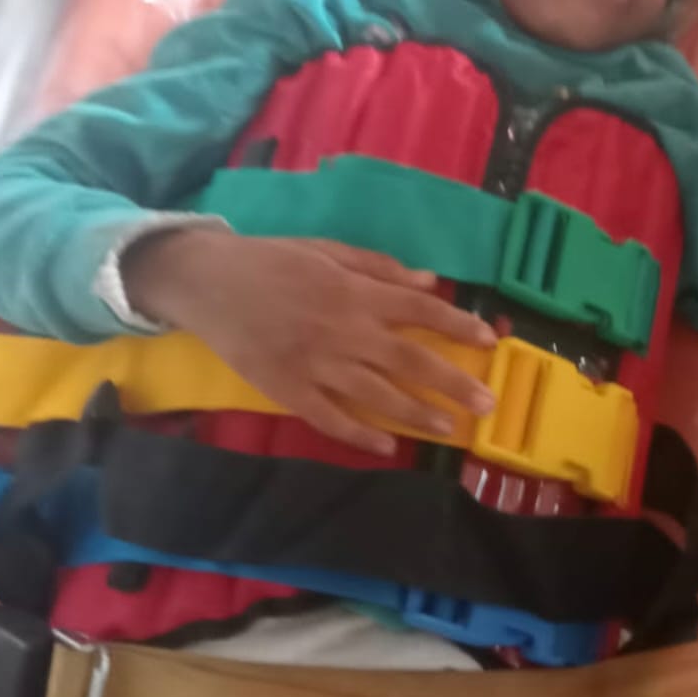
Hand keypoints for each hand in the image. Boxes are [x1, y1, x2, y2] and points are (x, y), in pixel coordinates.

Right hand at [124, 228, 498, 454]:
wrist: (206, 282)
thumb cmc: (271, 261)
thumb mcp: (327, 249)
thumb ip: (379, 268)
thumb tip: (430, 283)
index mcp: (355, 292)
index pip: (421, 311)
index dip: (459, 326)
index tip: (491, 340)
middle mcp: (344, 330)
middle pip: (410, 360)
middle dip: (453, 383)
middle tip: (487, 403)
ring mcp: (316, 364)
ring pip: (378, 395)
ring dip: (417, 414)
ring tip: (449, 429)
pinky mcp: (288, 390)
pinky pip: (330, 418)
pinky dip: (359, 436)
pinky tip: (387, 447)